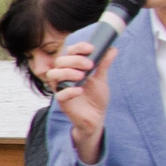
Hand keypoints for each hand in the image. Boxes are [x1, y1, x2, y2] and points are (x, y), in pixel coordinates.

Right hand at [45, 39, 109, 162]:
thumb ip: (104, 64)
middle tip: (90, 65)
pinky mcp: (62, 103)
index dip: (78, 48)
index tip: (91, 48)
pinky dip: (69, 91)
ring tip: (82, 76)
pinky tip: (80, 90)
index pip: (68, 52)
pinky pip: (59, 95)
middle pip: (60, 61)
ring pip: (53, 75)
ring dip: (67, 72)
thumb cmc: (95, 98)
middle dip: (74, 60)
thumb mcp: (101, 79)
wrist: (96, 118)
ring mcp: (61, 89)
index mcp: (72, 68)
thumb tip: (112, 49)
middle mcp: (63, 77)